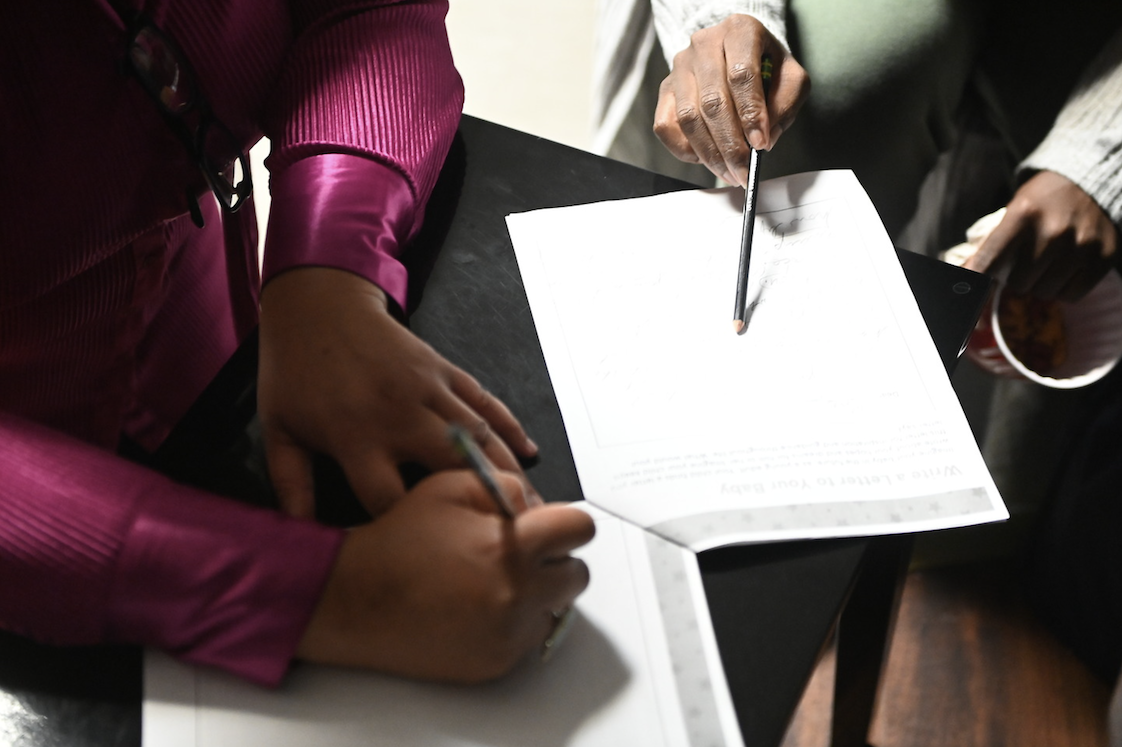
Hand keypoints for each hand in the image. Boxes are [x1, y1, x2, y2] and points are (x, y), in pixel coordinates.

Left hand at [258, 267, 538, 518]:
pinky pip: (486, 401)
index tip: (424, 557)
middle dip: (482, 506)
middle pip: (454, 467)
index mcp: (356, 435)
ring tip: (533, 507)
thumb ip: (292, 486)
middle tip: (509, 540)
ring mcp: (429, 389)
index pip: (390, 497)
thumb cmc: (296, 370)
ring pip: (481, 436)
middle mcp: (400, 413)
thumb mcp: (279, 430)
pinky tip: (529, 453)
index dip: (407, 531)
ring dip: (510, 472)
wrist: (318, 305)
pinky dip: (511, 427)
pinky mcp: (444, 371)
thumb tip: (299, 538)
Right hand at [296, 470, 594, 682]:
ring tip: (495, 580)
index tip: (556, 527)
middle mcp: (516, 594)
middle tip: (523, 554)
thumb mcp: (452, 486)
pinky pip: (528, 638)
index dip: (566, 524)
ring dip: (537, 593)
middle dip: (555, 560)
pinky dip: (514, 622)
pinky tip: (478, 606)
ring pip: (555, 609)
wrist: (356, 598)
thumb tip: (539, 505)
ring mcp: (508, 633)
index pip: (580, 529)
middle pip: (576, 575)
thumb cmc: (398, 541)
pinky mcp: (496, 661)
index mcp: (510, 546)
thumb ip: (507, 486)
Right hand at [653, 14, 809, 185]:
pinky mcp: (665, 89)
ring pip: (688, 118)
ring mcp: (680, 67)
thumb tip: (764, 141)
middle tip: (744, 172)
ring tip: (728, 172)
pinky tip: (704, 157)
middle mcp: (704, 44)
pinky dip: (684, 149)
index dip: (751, 114)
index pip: (741, 75)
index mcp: (739, 31)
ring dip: (709, 153)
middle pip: (712, 102)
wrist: (737, 52)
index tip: (760, 145)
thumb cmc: (766, 66)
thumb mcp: (790, 77)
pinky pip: (666, 126)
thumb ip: (785, 105)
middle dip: (730, 145)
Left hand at [965, 170, 1118, 301]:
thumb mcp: (1012, 214)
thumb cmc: (1041, 203)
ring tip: (1047, 263)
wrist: (1088, 183)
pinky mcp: (1102, 258)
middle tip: (1027, 261)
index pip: (991, 259)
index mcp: (1023, 215)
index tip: (969, 293)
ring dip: (1040, 285)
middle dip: (1017, 278)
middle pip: (1019, 283)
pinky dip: (1063, 290)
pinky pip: (1070, 296)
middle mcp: (1053, 231)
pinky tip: (1065, 269)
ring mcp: (1081, 245)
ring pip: (1044, 292)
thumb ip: (989, 246)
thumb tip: (962, 276)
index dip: (977, 280)